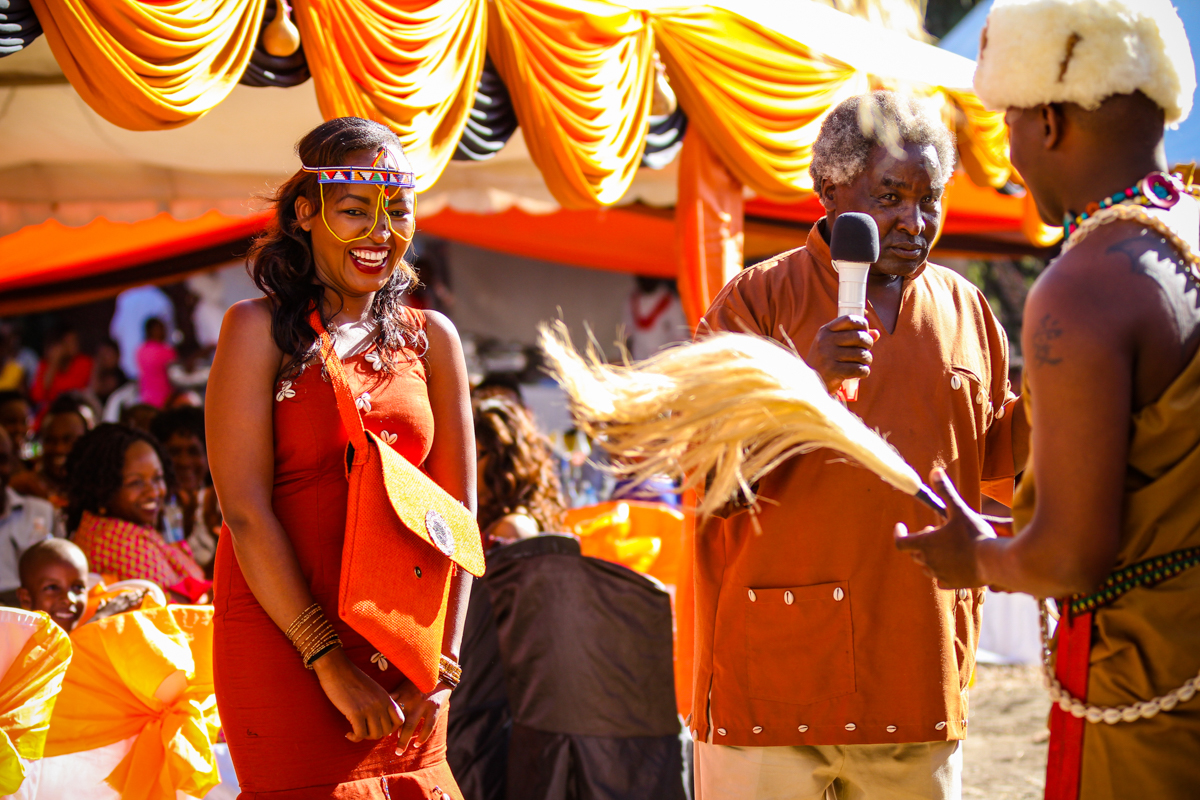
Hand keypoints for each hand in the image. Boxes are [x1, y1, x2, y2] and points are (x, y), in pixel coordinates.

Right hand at [312, 648, 401, 741]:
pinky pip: (360, 735)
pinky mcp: (356, 713)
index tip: (378, 727)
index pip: (400, 720)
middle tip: (364, 730)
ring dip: (365, 737)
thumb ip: (380, 703)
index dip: (390, 728)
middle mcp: (381, 704)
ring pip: (375, 735)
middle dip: (375, 734)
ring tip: (356, 732)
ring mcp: (370, 709)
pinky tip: (348, 733)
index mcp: (387, 697)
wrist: (337, 669)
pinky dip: (354, 737)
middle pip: (387, 731)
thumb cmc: (352, 679)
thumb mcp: (373, 689)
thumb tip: (380, 721)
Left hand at [390, 677, 451, 753]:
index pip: (389, 711)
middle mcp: (410, 700)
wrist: (442, 672)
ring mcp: (422, 704)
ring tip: (399, 751)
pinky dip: (422, 737)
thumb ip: (395, 697)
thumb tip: (384, 715)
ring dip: (404, 740)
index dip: (384, 723)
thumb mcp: (405, 685)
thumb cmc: (420, 681)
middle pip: (397, 721)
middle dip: (391, 735)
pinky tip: (417, 744)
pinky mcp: (435, 707)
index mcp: (402, 694)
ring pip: (410, 726)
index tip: (380, 733)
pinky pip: (428, 726)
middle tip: (386, 747)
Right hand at [805, 315, 880, 394]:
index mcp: (825, 331)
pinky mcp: (833, 371)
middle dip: (868, 345)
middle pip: (860, 337)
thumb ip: (853, 338)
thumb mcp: (832, 346)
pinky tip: (858, 374)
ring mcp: (828, 356)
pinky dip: (863, 372)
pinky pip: (860, 369)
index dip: (863, 325)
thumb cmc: (824, 363)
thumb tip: (876, 333)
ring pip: (862, 354)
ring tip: (860, 364)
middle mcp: (825, 341)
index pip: (850, 319)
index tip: (864, 333)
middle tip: (865, 352)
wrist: (805, 384)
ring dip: (866, 361)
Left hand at [893, 468, 996, 588]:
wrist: (994, 561)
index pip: (900, 542)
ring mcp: (940, 574)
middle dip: (920, 541)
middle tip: (933, 529)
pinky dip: (942, 572)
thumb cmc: (975, 535)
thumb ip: (946, 492)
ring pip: (926, 566)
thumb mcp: (959, 510)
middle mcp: (928, 561)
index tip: (901, 525)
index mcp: (925, 543)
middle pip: (914, 553)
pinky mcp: (952, 584)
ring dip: (930, 556)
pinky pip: (940, 580)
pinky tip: (952, 564)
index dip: (899, 533)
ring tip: (945, 546)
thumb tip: (935, 470)